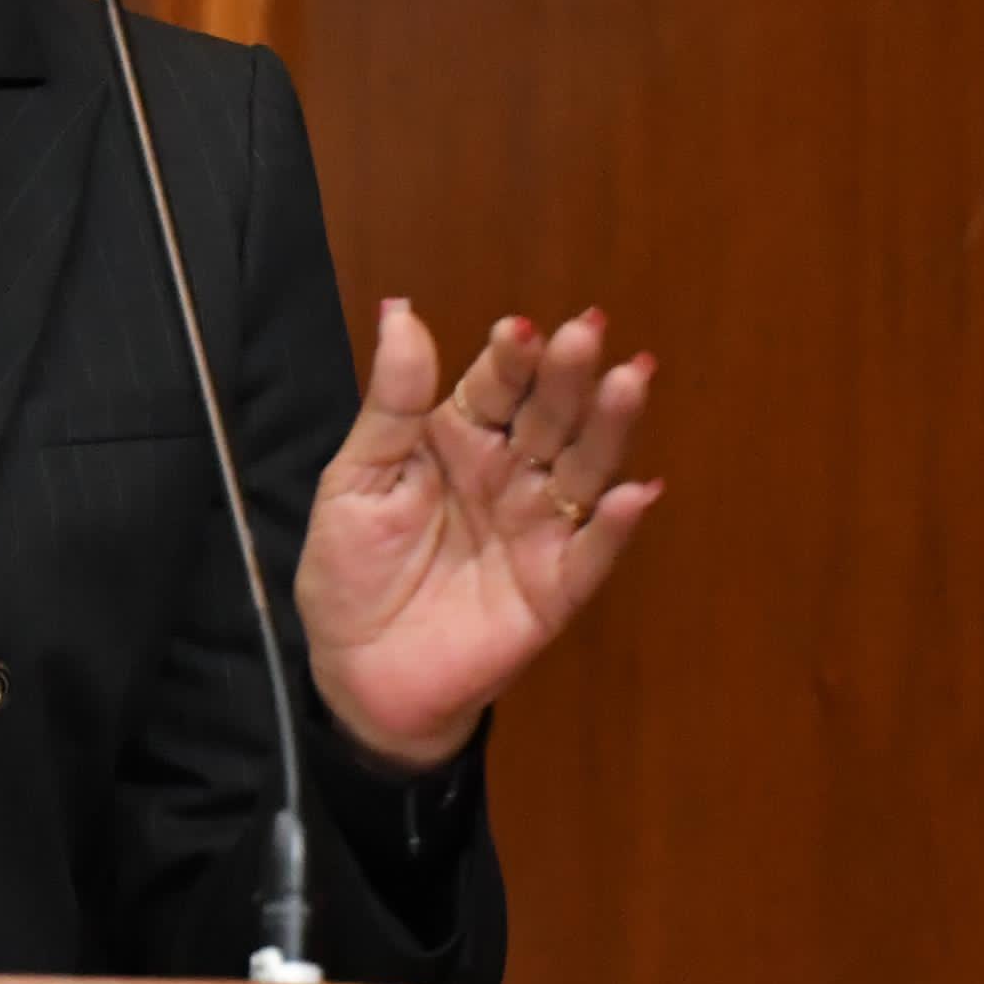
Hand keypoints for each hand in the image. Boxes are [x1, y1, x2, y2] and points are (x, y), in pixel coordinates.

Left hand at [295, 301, 661, 764]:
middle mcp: (512, 473)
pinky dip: (614, 526)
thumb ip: (390, 404)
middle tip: (586, 333)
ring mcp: (540, 528)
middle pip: (550, 416)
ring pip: (584, 469)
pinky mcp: (557, 587)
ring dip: (609, 428)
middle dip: (568, 375)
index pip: (496, 386)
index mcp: (461, 438)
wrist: (357, 672)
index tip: (518, 329)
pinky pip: (592, 553)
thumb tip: (400, 311)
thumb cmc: (352, 571)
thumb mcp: (355, 479)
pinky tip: (631, 493)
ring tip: (629, 383)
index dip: (510, 357)